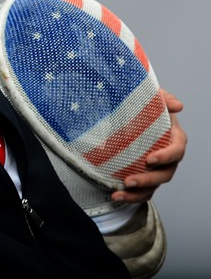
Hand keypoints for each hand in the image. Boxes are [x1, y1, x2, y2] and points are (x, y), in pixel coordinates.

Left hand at [111, 88, 186, 202]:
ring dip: (138, 192)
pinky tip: (115, 196)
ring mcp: (157, 169)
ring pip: (154, 186)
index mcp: (173, 138)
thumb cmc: (143, 107)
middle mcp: (168, 157)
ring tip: (119, 192)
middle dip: (148, 179)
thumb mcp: (152, 97)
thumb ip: (164, 98)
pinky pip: (143, 191)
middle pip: (166, 173)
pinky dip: (131, 196)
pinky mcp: (145, 177)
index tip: (149, 159)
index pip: (177, 150)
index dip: (166, 156)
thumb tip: (177, 105)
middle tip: (129, 180)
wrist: (126, 116)